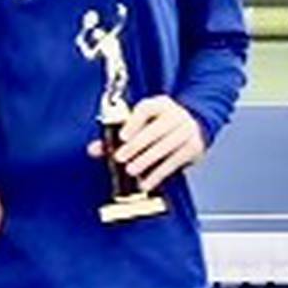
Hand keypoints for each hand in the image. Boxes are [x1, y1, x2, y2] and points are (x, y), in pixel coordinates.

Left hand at [88, 96, 205, 191]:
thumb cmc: (158, 127)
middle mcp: (176, 114)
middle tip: (120, 158)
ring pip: (165, 147)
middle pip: (156, 129)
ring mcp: (187, 131)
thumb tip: (93, 149)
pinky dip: (158, 174)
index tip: (122, 137)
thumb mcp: (140, 125)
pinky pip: (174, 163)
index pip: (147, 108)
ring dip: (146, 160)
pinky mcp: (193, 148)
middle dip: (137, 145)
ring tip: (130, 171)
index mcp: (160, 104)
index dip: (134, 122)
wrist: (194, 128)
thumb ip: (115, 136)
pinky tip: (145, 182)